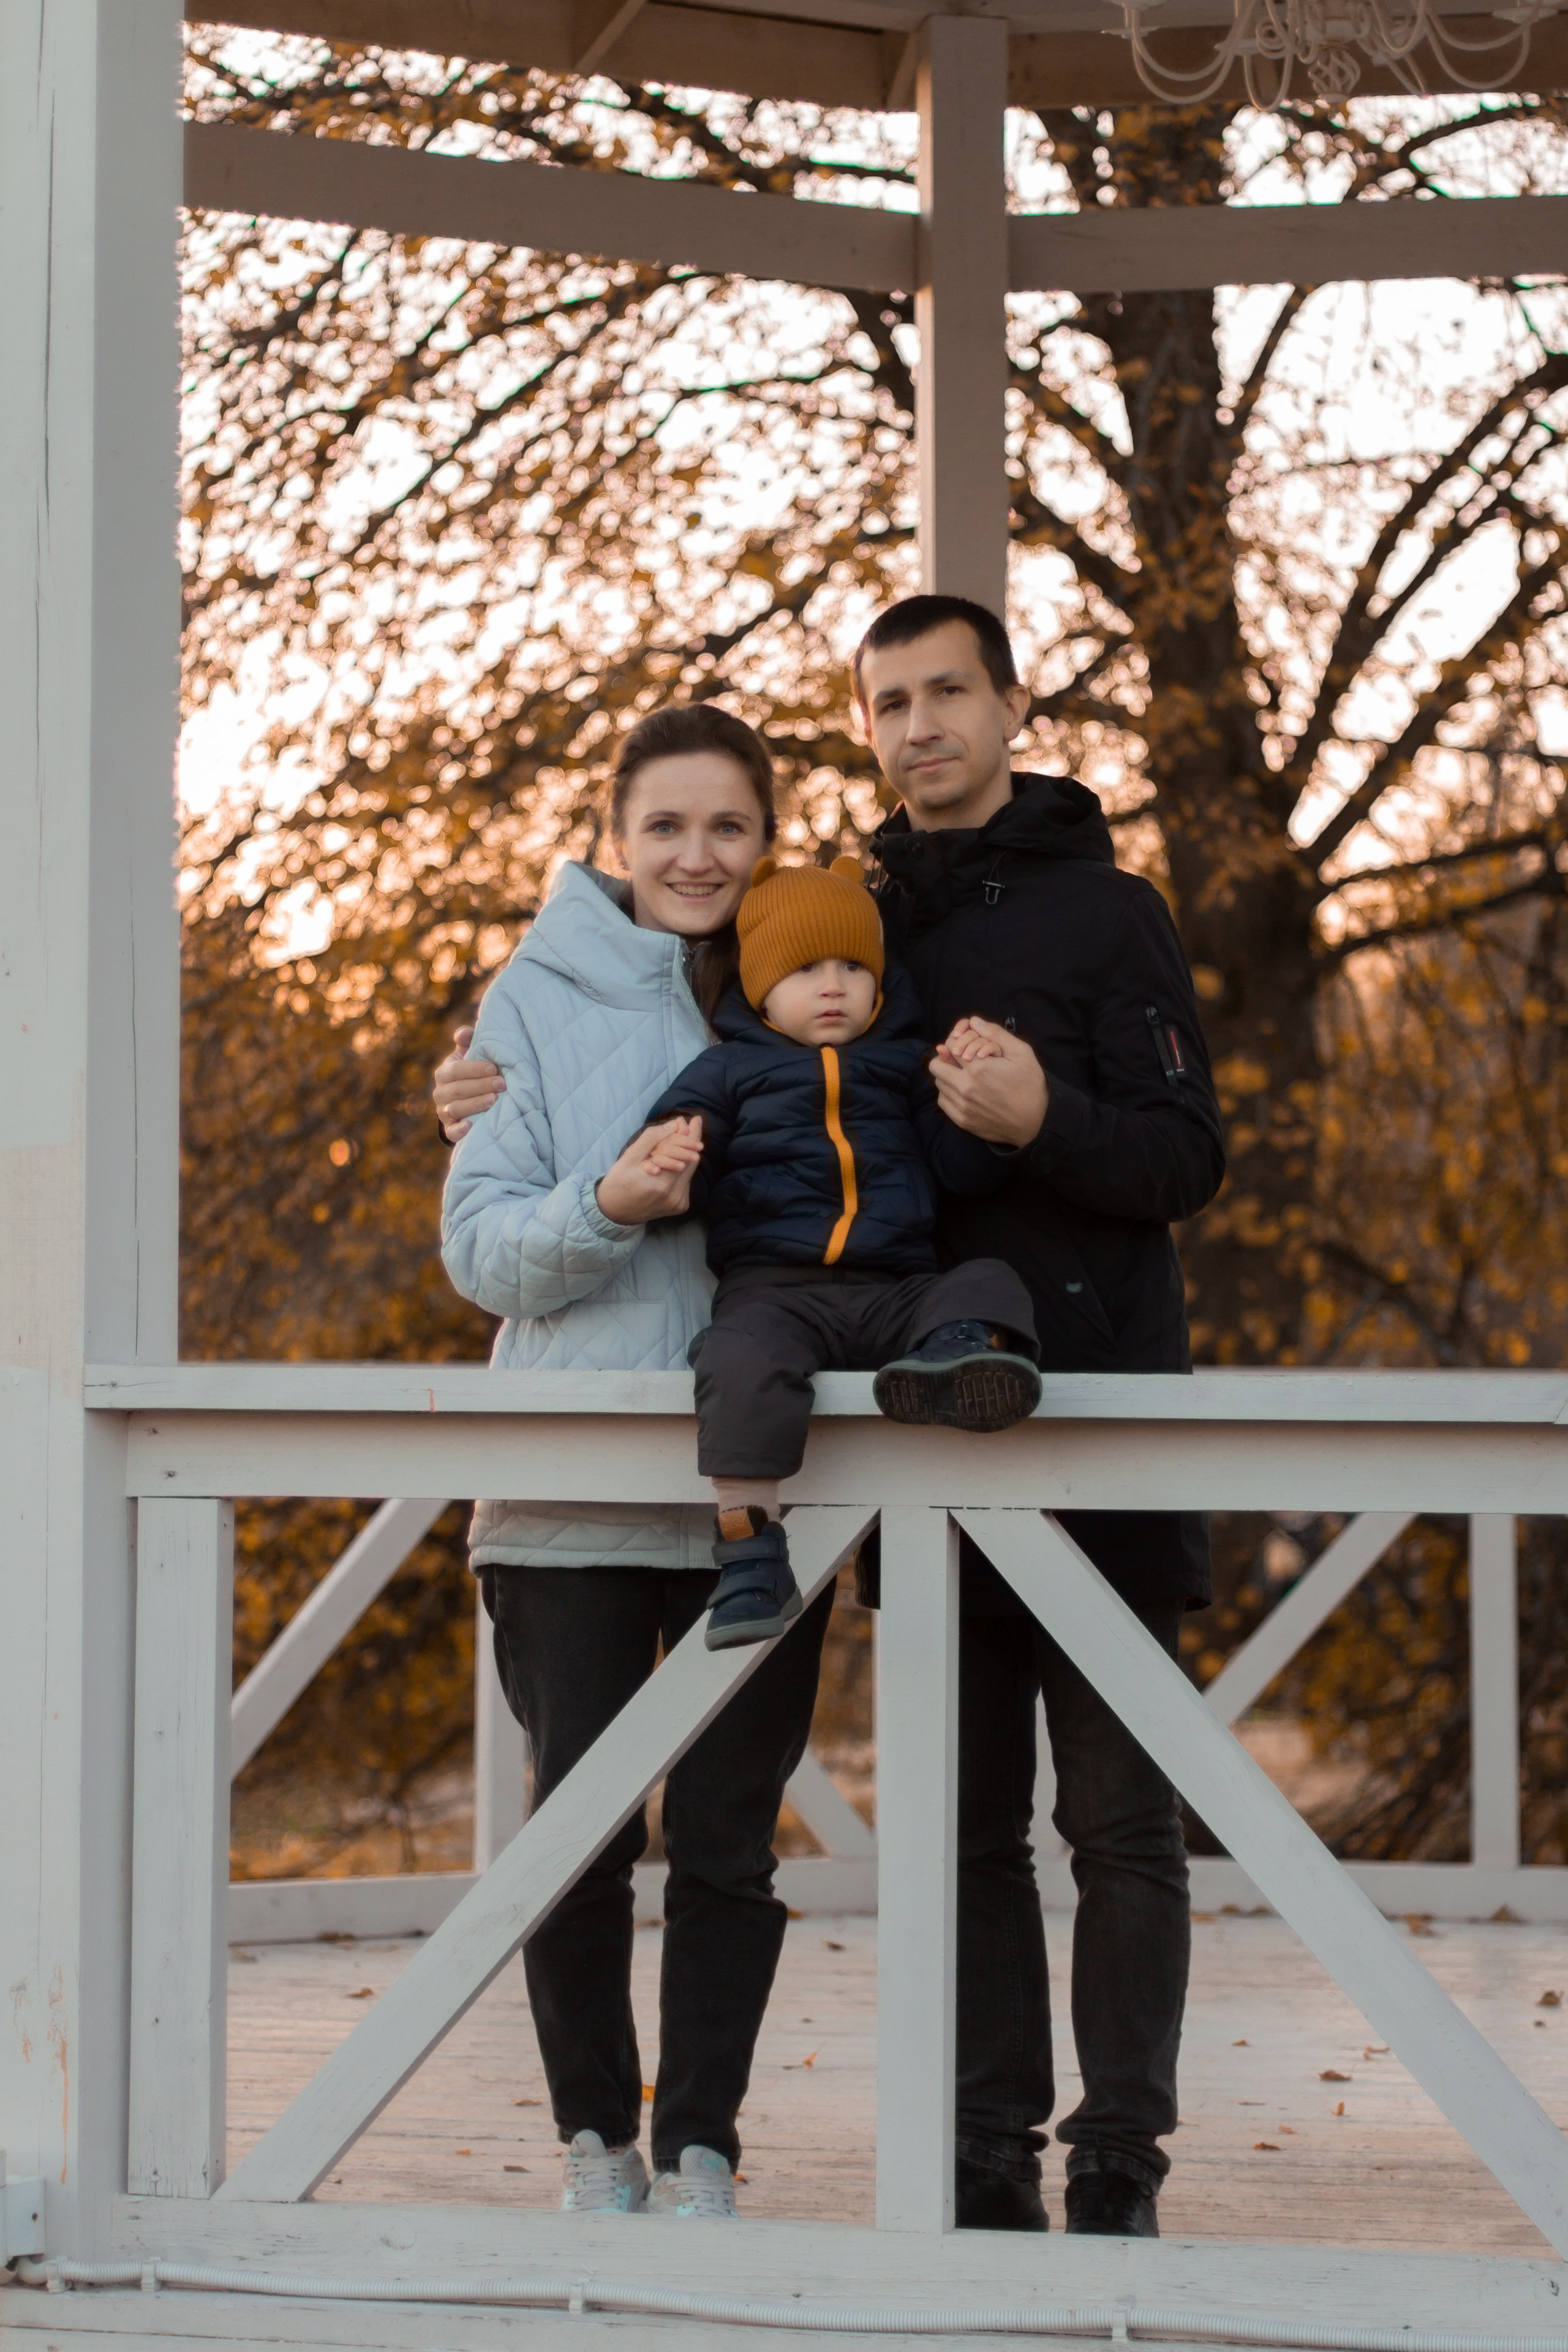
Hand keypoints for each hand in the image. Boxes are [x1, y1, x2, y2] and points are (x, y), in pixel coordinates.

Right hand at [433, 1025, 502, 1140]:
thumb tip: (466, 1032)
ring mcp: (444, 1112)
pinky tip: (470, 1126)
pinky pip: (451, 1132)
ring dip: (475, 1104)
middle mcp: (440, 1093)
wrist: (464, 1102)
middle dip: (481, 1086)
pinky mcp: (450, 1129)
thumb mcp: (467, 1056)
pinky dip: (459, 1130)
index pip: (455, 1070)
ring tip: (494, 1100)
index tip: (493, 1068)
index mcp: (444, 1074)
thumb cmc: (470, 1074)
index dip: (474, 1069)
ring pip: (456, 1109)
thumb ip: (467, 1041)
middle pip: (458, 1090)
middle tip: (501, 1084)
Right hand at [596, 1118, 703, 1224]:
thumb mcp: (629, 1157)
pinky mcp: (680, 1206)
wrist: (614, 1213)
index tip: (695, 1119)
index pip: (685, 1153)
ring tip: (679, 1141)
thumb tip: (675, 1124)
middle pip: (692, 1161)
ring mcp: (679, 1203)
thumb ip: (652, 1138)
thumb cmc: (619, 1182)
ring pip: (690, 1171)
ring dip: (686, 1155)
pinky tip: (672, 1163)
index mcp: (661, 1183)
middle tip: (692, 1125)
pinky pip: (685, 1181)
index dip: (692, 1134)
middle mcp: (674, 1195)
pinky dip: (681, 1169)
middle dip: (691, 1141)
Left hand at [931, 1018, 1047, 1146]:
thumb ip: (996, 1033)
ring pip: (939, 1083)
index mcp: (979, 1068)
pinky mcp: (962, 1120)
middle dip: (947, 1058)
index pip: (949, 1045)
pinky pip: (943, 1101)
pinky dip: (950, 1094)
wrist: (1036, 1122)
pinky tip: (966, 1092)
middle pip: (937, 1064)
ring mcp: (962, 1106)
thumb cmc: (1030, 1085)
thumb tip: (974, 1021)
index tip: (966, 1046)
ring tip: (966, 1076)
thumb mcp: (1021, 1053)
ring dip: (948, 1076)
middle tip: (962, 1061)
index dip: (957, 1041)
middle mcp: (965, 1087)